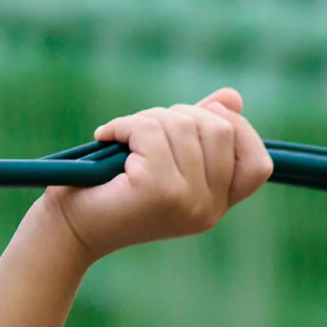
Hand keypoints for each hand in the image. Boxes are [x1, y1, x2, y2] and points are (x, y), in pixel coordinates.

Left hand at [39, 88, 271, 262]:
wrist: (68, 229)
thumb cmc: (109, 189)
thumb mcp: (162, 157)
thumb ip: (198, 130)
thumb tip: (232, 97)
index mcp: (216, 205)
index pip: (258, 165)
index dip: (238, 131)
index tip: (201, 116)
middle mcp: (208, 209)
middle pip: (220, 129)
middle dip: (179, 115)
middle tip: (142, 131)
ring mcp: (187, 201)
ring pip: (184, 125)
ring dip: (146, 119)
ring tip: (121, 139)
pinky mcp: (159, 189)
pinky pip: (151, 130)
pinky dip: (124, 124)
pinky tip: (105, 137)